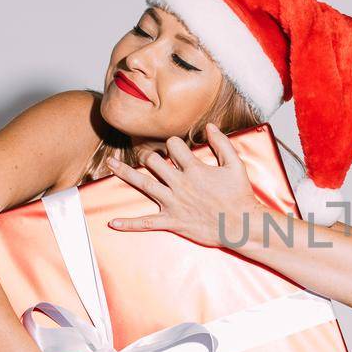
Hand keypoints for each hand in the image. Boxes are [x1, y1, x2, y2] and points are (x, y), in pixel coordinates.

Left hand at [105, 123, 261, 245]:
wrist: (241, 225)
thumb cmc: (240, 195)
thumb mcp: (235, 165)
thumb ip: (222, 143)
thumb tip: (210, 126)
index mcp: (194, 168)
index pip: (173, 145)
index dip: (173, 143)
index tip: (176, 148)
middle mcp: (180, 183)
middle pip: (154, 161)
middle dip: (148, 155)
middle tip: (147, 156)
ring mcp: (173, 202)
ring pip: (144, 183)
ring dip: (124, 172)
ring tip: (110, 164)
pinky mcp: (172, 221)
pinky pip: (146, 222)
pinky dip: (129, 224)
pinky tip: (113, 222)